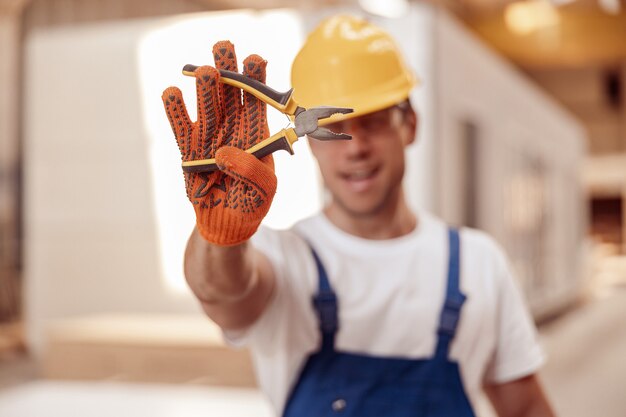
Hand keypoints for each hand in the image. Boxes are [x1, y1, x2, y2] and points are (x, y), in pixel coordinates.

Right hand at [162, 41, 276, 245]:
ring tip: (205, 69)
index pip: (258, 101)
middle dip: (228, 70)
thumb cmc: (253, 203)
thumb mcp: (265, 190)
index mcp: (257, 133)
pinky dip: (175, 111)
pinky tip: (172, 92)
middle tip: (224, 47)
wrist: (228, 224)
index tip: (255, 60)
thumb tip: (224, 152)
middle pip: (229, 94)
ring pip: (206, 106)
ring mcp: (209, 137)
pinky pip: (180, 128)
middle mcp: (233, 129)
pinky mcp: (189, 151)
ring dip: (204, 87)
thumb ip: (252, 171)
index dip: (257, 80)